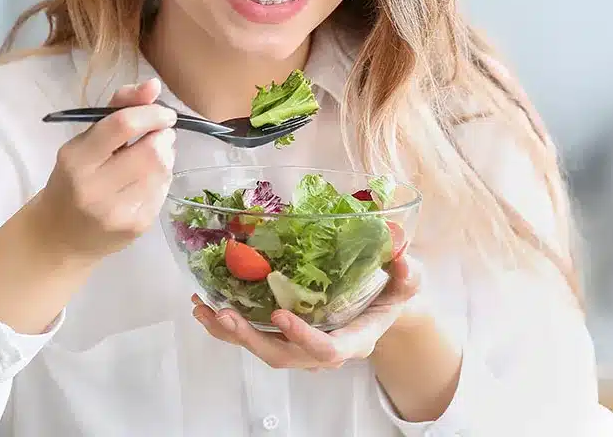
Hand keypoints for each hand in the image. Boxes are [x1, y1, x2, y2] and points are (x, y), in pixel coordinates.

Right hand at [34, 78, 176, 260]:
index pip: (122, 125)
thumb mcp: (83, 142)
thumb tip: (154, 85)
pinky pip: (164, 191)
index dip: (152, 113)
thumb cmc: (71, 181)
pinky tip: (145, 182)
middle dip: (163, 137)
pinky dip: (161, 179)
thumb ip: (118, 109)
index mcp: (76, 159)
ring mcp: (116, 212)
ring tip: (150, 159)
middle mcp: (94, 188)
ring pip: (163, 171)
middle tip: (157, 137)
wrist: (59, 238)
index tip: (164, 113)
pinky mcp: (136, 227)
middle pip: (152, 151)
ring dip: (165, 157)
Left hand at [191, 255, 422, 369]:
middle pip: (283, 356)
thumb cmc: (393, 294)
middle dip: (251, 338)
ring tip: (204, 309)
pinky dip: (227, 325)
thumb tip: (402, 257)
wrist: (382, 307)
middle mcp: (322, 351)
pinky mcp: (285, 337)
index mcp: (354, 340)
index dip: (303, 337)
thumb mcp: (409, 282)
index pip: (327, 349)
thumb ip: (409, 274)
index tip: (280, 315)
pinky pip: (253, 337)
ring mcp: (301, 347)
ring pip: (262, 349)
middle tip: (225, 315)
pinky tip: (205, 306)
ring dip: (230, 333)